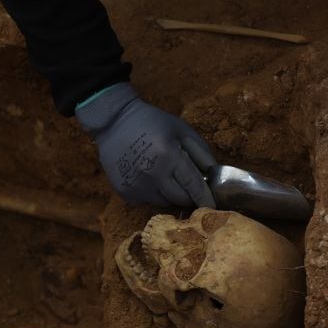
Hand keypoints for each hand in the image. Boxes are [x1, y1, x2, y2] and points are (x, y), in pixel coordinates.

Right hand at [75, 83, 215, 207]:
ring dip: (170, 193)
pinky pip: (147, 200)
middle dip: (189, 194)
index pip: (193, 185)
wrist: (114, 122)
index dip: (205, 197)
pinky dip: (153, 193)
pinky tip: (148, 176)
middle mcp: (152, 175)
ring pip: (164, 202)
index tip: (214, 206)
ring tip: (165, 176)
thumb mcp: (180, 129)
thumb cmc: (151, 122)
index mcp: (169, 156)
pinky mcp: (125, 192)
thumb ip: (200, 151)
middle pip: (180, 198)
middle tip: (189, 185)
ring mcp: (137, 186)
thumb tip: (212, 174)